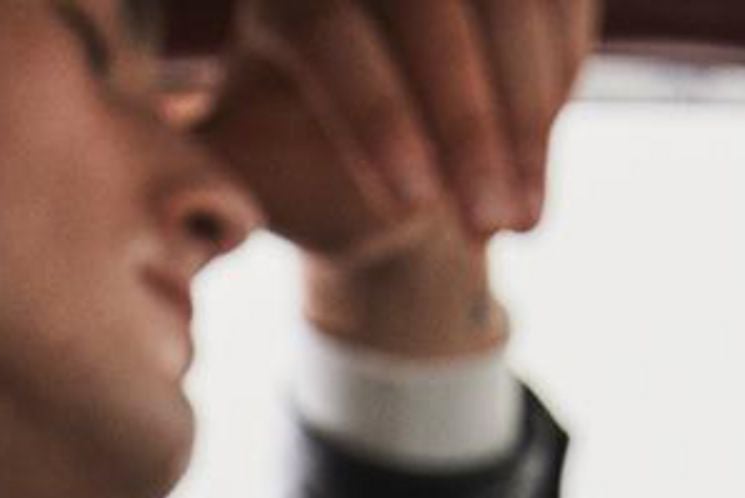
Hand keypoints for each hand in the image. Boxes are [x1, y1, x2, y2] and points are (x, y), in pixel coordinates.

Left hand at [192, 0, 603, 263]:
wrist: (363, 125)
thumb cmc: (290, 148)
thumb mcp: (242, 159)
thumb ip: (212, 185)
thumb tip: (184, 224)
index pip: (330, 36)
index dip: (375, 116)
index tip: (413, 205)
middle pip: (429, 9)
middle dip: (469, 125)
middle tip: (491, 228)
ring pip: (511, 1)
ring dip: (529, 113)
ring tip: (526, 220)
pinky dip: (559, 71)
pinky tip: (544, 152)